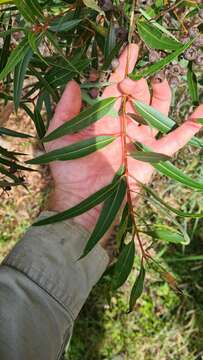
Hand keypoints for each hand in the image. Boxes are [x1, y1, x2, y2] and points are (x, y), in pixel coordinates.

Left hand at [45, 44, 202, 232]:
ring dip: (161, 95)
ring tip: (158, 83)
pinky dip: (191, 126)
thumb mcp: (59, 137)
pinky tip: (202, 110)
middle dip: (137, 83)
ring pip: (158, 111)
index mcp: (103, 118)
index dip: (123, 68)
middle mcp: (124, 125)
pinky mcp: (153, 155)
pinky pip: (175, 139)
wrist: (83, 201)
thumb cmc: (68, 171)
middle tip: (132, 81)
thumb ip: (66, 110)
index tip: (132, 48)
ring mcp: (140, 139)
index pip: (115, 88)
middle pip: (138, 96)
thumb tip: (75, 82)